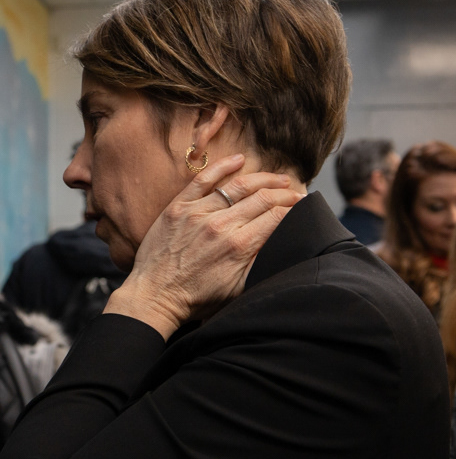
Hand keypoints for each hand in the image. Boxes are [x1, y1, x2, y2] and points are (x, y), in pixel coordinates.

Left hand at [103, 154, 303, 339]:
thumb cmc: (197, 299)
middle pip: (263, 198)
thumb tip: (280, 241)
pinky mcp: (177, 208)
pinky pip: (202, 180)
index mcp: (240, 246)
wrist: (154, 296)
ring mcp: (197, 213)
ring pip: (238, 186)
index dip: (295, 209)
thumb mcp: (238, 288)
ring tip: (279, 179)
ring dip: (263, 179)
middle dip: (286, 194)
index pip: (277, 216)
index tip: (303, 207)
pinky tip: (239, 160)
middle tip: (297, 193)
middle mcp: (221, 225)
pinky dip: (222, 167)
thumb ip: (260, 262)